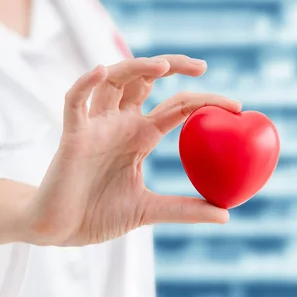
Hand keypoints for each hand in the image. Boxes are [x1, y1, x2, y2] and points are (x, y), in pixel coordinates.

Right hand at [24, 55, 240, 245]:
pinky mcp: (72, 135)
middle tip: (202, 66)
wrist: (60, 230)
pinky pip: (75, 101)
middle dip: (172, 66)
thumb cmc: (99, 214)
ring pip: (113, 81)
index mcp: (140, 137)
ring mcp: (95, 126)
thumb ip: (184, 209)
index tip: (236, 106)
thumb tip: (227, 214)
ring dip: (135, 67)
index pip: (177, 108)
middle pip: (146, 80)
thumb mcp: (149, 210)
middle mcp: (120, 124)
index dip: (204, 101)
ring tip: (162, 66)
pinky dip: (86, 84)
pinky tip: (102, 71)